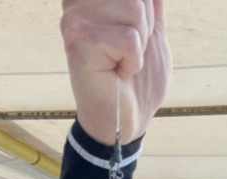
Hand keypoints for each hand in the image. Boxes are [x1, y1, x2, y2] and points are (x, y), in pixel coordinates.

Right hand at [61, 0, 171, 143]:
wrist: (128, 119)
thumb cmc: (138, 78)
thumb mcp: (152, 31)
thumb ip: (150, 3)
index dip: (145, 12)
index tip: (131, 36)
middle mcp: (77, 2)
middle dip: (145, 25)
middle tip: (128, 51)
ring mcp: (75, 20)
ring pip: (134, 10)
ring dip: (139, 44)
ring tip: (122, 61)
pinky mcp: (79, 42)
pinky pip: (128, 38)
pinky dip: (133, 61)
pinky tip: (118, 72)